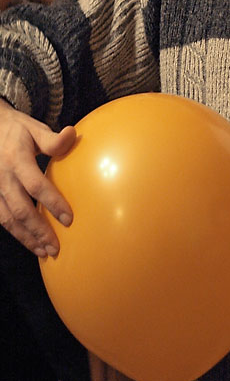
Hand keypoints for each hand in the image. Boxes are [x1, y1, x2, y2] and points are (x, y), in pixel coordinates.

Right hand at [0, 98, 75, 255]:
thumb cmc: (15, 130)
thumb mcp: (33, 128)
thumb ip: (52, 139)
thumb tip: (72, 134)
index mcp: (16, 159)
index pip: (36, 185)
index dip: (52, 203)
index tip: (68, 219)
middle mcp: (2, 177)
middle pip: (20, 210)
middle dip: (39, 231)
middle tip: (56, 248)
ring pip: (7, 220)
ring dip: (26, 238)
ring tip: (44, 252)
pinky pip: (1, 219)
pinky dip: (16, 233)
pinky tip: (30, 242)